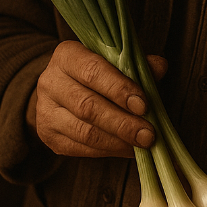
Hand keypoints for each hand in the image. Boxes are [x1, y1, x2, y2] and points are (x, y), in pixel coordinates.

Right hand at [26, 40, 166, 157]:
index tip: (144, 105)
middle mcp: (50, 81)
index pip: (93, 71)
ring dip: (118, 141)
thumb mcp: (115, 61)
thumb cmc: (98, 73)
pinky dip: (109, 150)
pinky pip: (81, 148)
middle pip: (88, 106)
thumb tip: (160, 67)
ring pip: (84, 132)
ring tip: (142, 144)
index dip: (119, 89)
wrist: (63, 91)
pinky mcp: (49, 136)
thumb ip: (137, 64)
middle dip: (122, 123)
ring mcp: (46, 111)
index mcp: (67, 56)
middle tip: (149, 134)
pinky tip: (128, 149)